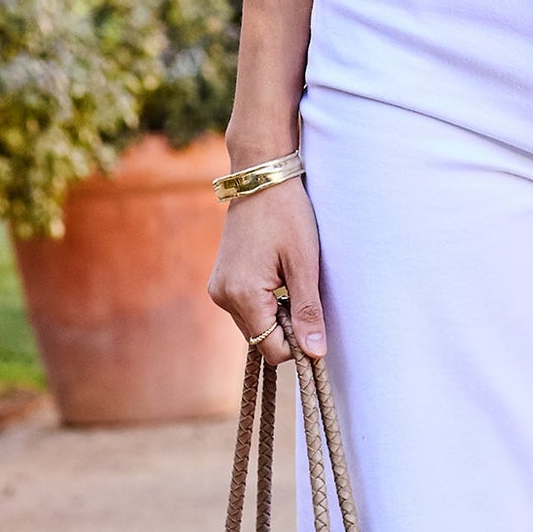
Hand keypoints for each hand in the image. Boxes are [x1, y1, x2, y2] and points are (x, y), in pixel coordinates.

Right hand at [207, 177, 325, 362]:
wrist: (261, 179)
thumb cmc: (287, 215)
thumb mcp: (304, 263)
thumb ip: (308, 311)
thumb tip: (314, 353)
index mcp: (242, 295)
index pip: (272, 350)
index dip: (297, 344)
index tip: (314, 319)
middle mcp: (223, 297)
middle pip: (261, 340)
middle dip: (286, 328)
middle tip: (303, 291)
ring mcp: (218, 289)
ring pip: (253, 326)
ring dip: (275, 315)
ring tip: (289, 280)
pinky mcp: (220, 281)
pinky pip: (245, 309)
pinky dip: (264, 304)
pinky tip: (277, 276)